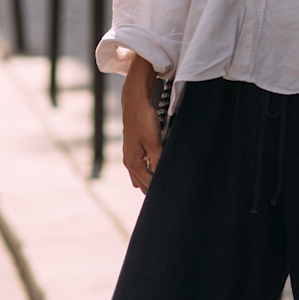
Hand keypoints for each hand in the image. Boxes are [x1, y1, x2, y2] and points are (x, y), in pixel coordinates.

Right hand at [122, 54, 162, 191]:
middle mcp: (130, 160)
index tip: (168, 198)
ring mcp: (130, 153)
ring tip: (155, 192)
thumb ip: (157, 160)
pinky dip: (144, 173)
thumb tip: (161, 177)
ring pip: (140, 174)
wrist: (135, 100)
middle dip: (152, 189)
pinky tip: (145, 177)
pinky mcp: (134, 146)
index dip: (158, 191)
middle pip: (142, 181)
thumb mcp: (153, 141)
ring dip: (148, 182)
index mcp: (133, 162)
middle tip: (165, 199)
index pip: (148, 183)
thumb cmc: (143, 119)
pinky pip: (139, 166)